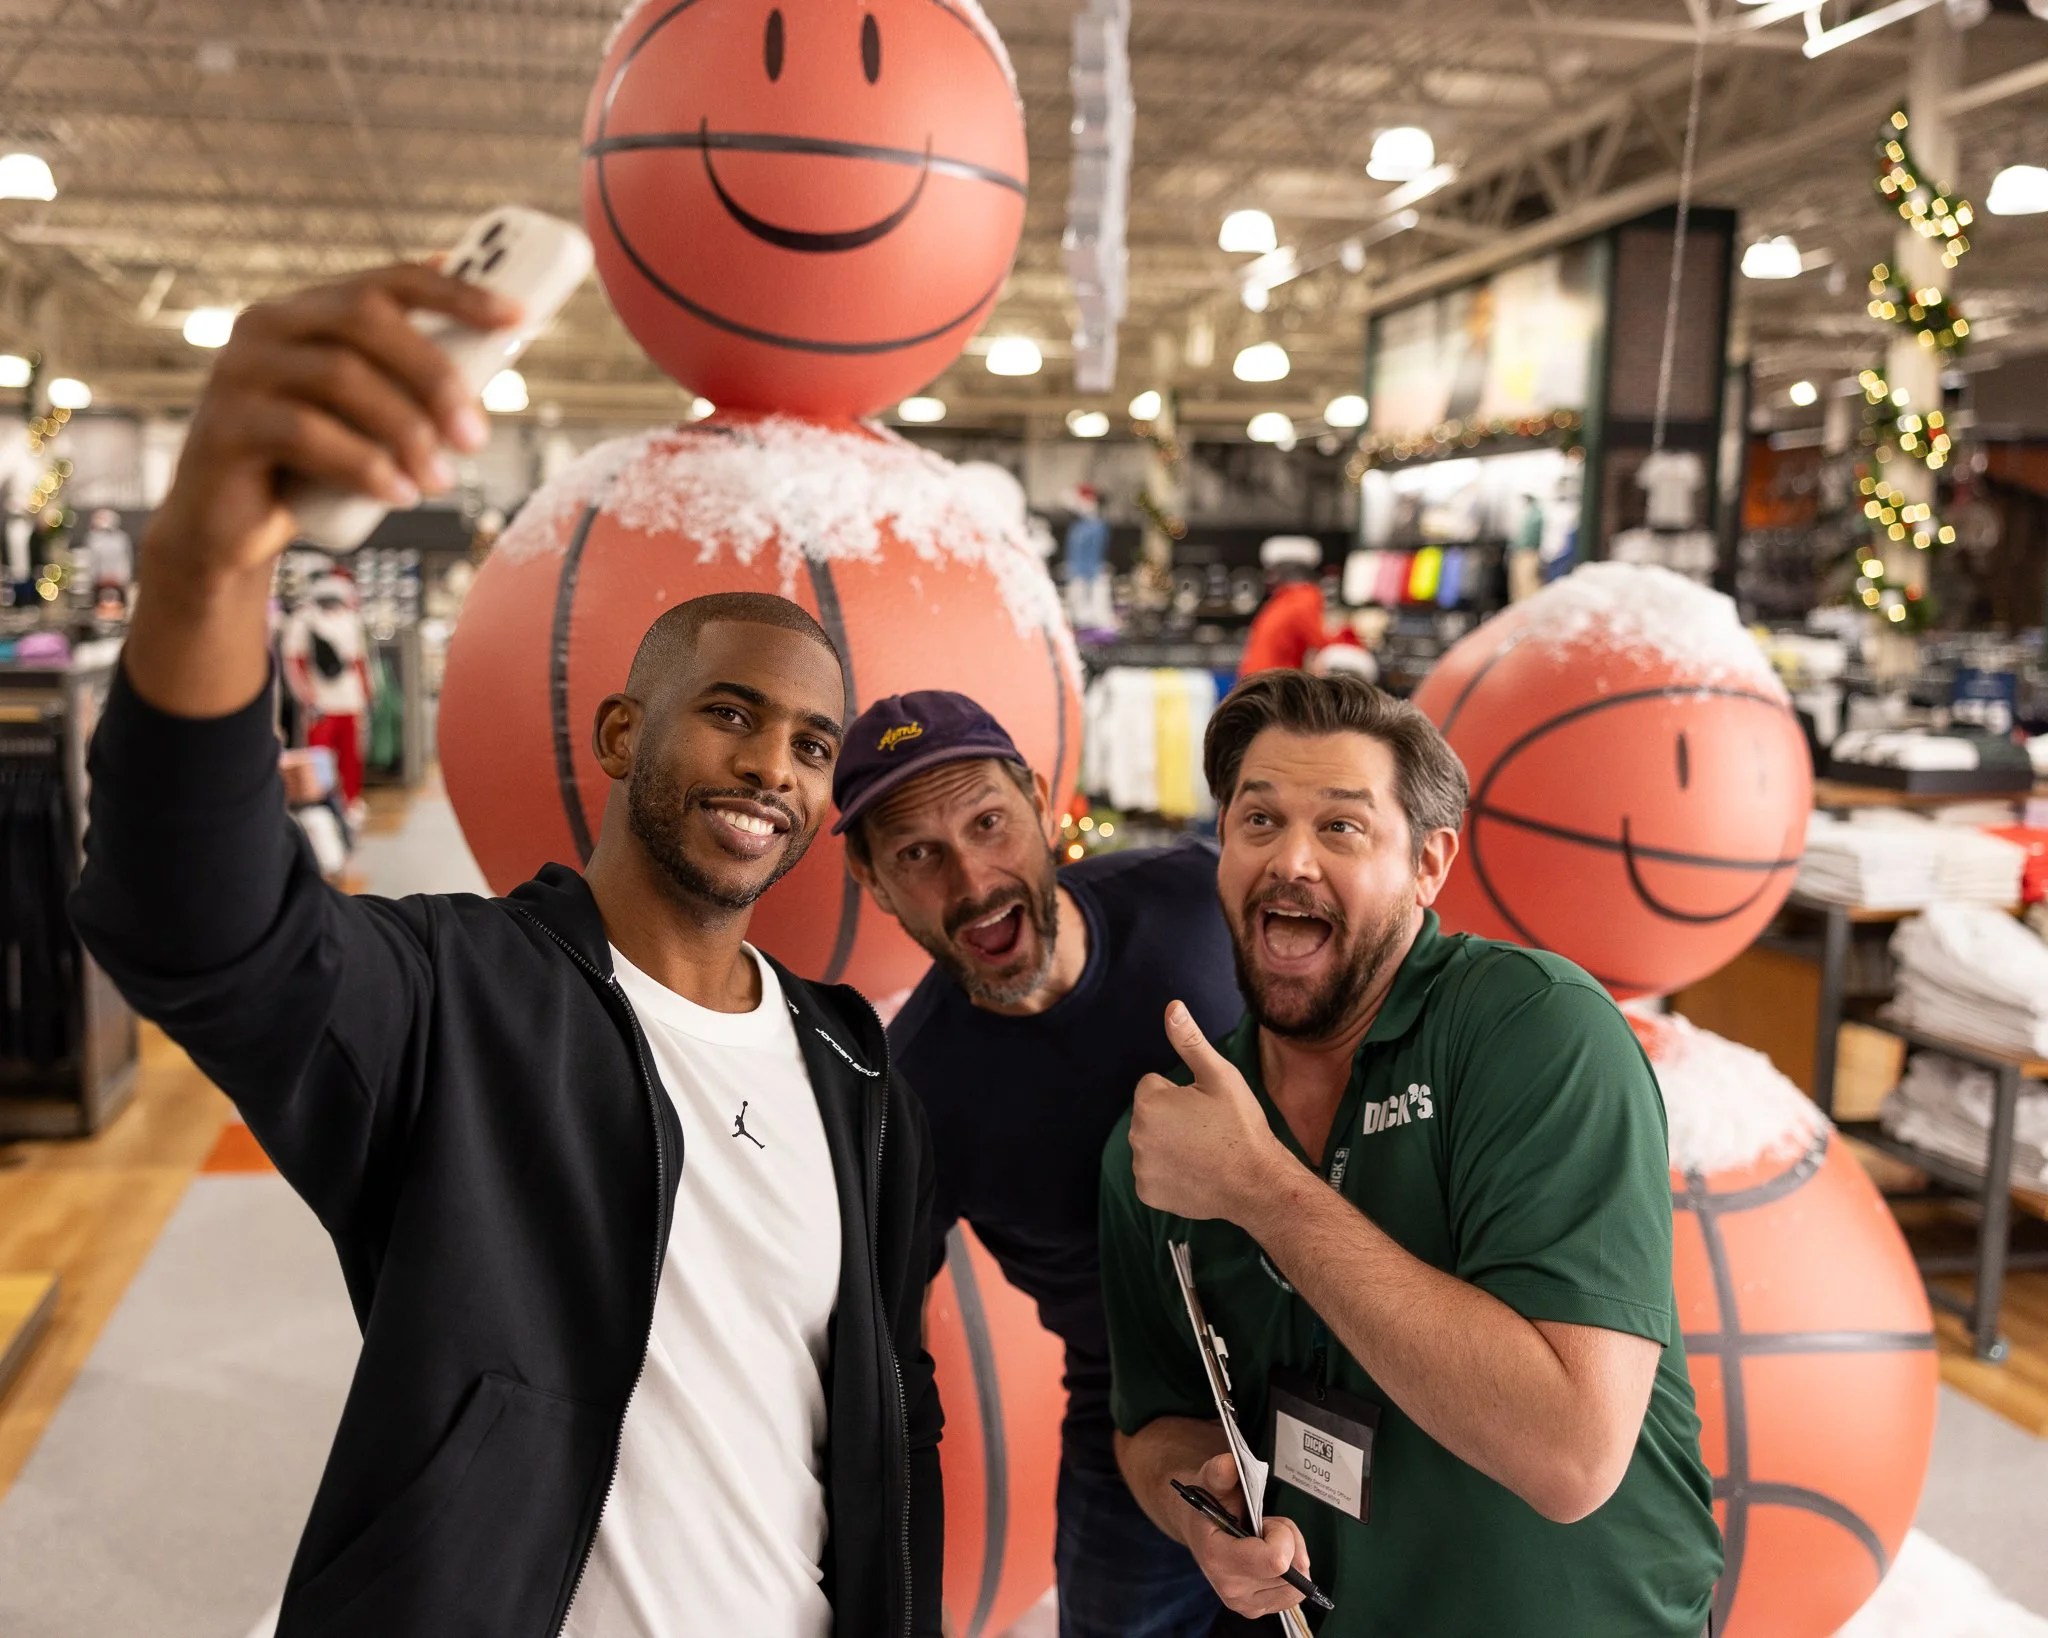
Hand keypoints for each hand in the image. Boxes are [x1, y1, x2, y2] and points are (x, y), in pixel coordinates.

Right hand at [146, 264, 519, 583]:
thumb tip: (493, 351)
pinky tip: (400, 495)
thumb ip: (410, 383)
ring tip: (441, 481)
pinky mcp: (224, 425)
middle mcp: (269, 324)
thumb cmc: (313, 467)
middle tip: (476, 436)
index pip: (389, 281)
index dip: (456, 293)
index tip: (517, 319)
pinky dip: (364, 465)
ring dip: (406, 431)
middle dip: (434, 376)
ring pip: (340, 376)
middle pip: (365, 320)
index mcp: (311, 311)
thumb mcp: (369, 420)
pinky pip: (305, 433)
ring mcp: (239, 370)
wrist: (231, 529)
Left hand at [1129, 1001, 1290, 1221]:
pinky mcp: (1148, 1193)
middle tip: (1207, 1130)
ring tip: (1204, 1152)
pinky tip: (1195, 1174)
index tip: (1205, 1108)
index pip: (1153, 1086)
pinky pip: (1153, 1174)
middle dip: (1171, 1118)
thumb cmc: (1240, 1125)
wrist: (1256, 1183)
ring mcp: (1141, 1167)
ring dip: (1169, 1145)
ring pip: (1151, 1144)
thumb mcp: (1220, 1076)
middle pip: (1149, 1116)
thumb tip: (1172, 1007)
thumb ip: (1190, 1041)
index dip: (1180, 1093)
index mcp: (1149, 1103)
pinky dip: (1169, 1174)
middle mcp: (1136, 1135)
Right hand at [1179, 1452, 1310, 1619]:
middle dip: (1288, 1543)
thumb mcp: (1211, 1480)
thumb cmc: (1210, 1503)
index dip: (1282, 1535)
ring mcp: (1244, 1604)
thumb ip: (1221, 1472)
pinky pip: (1294, 1596)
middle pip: (1291, 1571)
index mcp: (1217, 1558)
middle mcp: (1230, 1588)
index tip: (1265, 1521)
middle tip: (1266, 1528)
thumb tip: (1229, 1464)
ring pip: (1297, 1585)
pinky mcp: (1256, 1610)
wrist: (1199, 1528)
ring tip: (1266, 1542)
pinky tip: (1269, 1558)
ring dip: (1291, 1558)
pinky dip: (1291, 1574)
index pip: (1276, 1561)